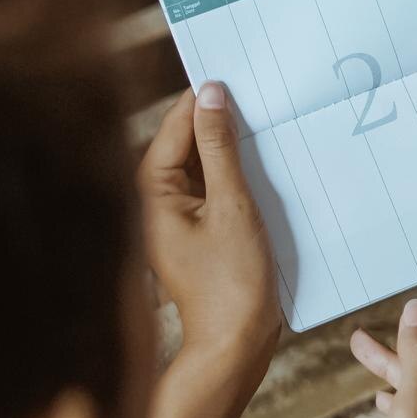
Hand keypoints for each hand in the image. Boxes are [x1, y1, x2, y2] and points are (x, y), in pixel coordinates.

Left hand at [137, 83, 279, 371]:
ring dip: (230, 149)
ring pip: (201, 165)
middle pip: (186, 142)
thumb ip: (221, 147)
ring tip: (266, 126)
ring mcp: (174, 217)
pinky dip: (234, 176)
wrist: (233, 346)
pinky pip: (211, 189)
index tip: (239, 71)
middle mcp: (153, 200)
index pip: (176, 126)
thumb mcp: (233, 205)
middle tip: (260, 94)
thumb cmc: (231, 282)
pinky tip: (262, 168)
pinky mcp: (195, 231)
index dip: (206, 98)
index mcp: (150, 191)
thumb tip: (212, 94)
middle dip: (219, 121)